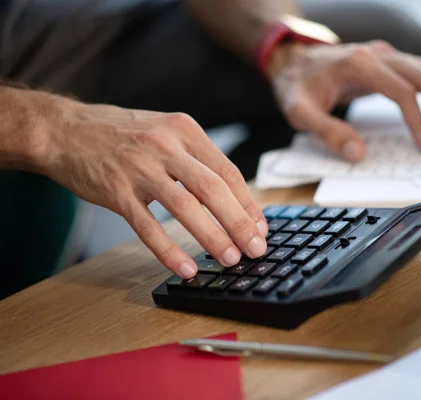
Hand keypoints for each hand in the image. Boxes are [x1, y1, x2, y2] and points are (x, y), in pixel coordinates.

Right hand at [37, 97, 268, 277]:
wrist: (63, 130)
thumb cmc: (121, 135)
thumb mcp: (165, 132)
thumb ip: (195, 160)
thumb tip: (231, 199)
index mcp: (185, 130)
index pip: (228, 171)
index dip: (248, 203)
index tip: (261, 228)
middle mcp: (166, 145)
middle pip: (214, 189)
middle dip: (240, 223)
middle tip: (256, 249)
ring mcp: (140, 168)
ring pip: (185, 207)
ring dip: (212, 236)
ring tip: (230, 259)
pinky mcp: (116, 191)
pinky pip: (147, 226)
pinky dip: (168, 250)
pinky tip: (185, 268)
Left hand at [267, 41, 420, 160]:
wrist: (293, 60)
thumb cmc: (297, 86)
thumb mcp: (300, 113)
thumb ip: (327, 132)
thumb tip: (359, 155)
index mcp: (359, 65)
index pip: (402, 92)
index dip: (419, 121)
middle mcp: (379, 55)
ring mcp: (388, 55)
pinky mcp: (392, 61)